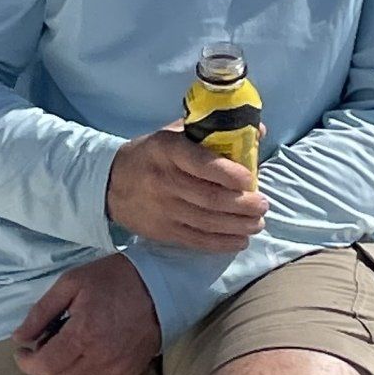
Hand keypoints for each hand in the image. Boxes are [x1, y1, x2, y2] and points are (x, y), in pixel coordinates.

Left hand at [13, 254, 162, 374]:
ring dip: (61, 373)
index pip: (45, 366)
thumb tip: (19, 337)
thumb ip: (41, 312)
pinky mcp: (128, 374)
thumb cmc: (114, 279)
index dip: (26, 363)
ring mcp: (117, 370)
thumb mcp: (71, 283)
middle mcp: (100, 359)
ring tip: (64, 349)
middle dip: (41, 369)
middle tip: (42, 348)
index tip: (22, 351)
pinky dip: (82, 374)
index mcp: (84, 334)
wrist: (161, 286)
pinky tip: (85, 353)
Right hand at [105, 123, 267, 251]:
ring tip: (257, 223)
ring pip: (206, 222)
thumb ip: (214, 132)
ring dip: (238, 225)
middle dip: (242, 204)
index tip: (250, 179)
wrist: (111, 183)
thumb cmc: (152, 154)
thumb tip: (259, 132)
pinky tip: (240, 240)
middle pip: (209, 198)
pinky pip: (196, 240)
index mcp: (167, 150)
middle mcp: (164, 180)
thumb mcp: (174, 134)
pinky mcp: (162, 231)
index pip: (201, 164)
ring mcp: (163, 209)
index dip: (228, 173)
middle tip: (263, 204)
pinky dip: (221, 243)